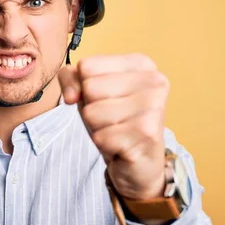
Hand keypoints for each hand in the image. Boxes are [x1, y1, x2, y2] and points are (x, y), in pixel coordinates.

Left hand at [58, 53, 168, 199]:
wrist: (140, 161)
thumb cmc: (114, 119)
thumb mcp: (88, 92)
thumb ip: (70, 78)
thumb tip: (71, 96)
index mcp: (141, 63)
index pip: (86, 67)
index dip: (85, 87)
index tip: (105, 98)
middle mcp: (154, 81)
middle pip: (90, 88)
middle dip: (91, 108)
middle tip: (111, 118)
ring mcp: (154, 107)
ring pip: (92, 113)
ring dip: (97, 127)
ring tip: (116, 130)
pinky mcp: (147, 134)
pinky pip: (100, 136)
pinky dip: (104, 143)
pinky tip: (121, 144)